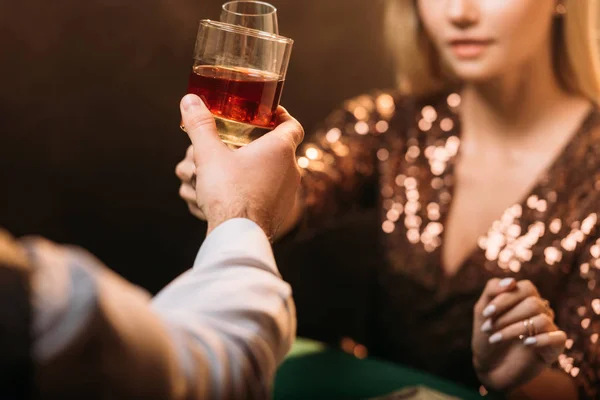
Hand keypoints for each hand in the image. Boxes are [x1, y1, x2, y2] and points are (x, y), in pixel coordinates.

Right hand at [177, 94, 303, 237]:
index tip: (267, 114)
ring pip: (276, 172)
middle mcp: (292, 169)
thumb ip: (200, 125)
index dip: (281, 116)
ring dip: (259, 167)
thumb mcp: (209, 154)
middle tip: (241, 138)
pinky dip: (258, 188)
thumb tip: (190, 100)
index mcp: (280, 149)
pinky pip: (272, 193)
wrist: (239, 235)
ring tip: (235, 166)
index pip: (292, 125)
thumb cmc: (228, 192)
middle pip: (282, 148)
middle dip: (262, 142)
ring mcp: (289, 193)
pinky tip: (238, 191)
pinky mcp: (281, 211)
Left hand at [472, 278, 566, 391]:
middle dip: (507, 316)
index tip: (486, 314)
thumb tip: (511, 281)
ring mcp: (549, 328)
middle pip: (534, 303)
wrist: (489, 367)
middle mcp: (540, 311)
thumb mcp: (482, 311)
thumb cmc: (486, 335)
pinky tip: (525, 343)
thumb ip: (492, 290)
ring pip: (542, 319)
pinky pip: (558, 337)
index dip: (505, 299)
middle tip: (488, 328)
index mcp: (525, 298)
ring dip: (514, 329)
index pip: (526, 288)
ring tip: (495, 339)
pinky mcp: (555, 347)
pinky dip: (540, 339)